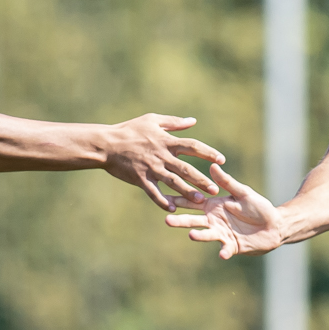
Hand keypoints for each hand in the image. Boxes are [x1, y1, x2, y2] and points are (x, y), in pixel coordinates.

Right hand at [100, 115, 224, 210]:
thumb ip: (173, 122)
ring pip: (173, 182)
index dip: (208, 153)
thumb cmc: (129, 130)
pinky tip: (172, 209)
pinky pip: (154, 192)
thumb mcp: (152, 120)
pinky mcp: (140, 179)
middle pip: (186, 169)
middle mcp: (161, 155)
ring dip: (187, 193)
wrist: (106, 144)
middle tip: (215, 190)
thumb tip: (193, 121)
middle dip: (202, 180)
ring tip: (200, 201)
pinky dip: (162, 201)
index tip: (222, 159)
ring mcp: (151, 168)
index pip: (192, 146)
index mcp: (166, 141)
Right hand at [166, 165, 285, 257]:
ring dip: (199, 236)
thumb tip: (213, 166)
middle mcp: (214, 221)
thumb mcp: (242, 192)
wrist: (274, 224)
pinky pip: (226, 250)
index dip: (179, 201)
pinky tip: (222, 254)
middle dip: (181, 221)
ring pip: (207, 235)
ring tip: (191, 235)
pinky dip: (224, 252)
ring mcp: (222, 234)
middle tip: (167, 220)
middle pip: (194, 221)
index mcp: (214, 207)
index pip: (193, 203)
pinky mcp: (232, 246)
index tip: (164, 198)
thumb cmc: (257, 206)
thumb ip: (227, 182)